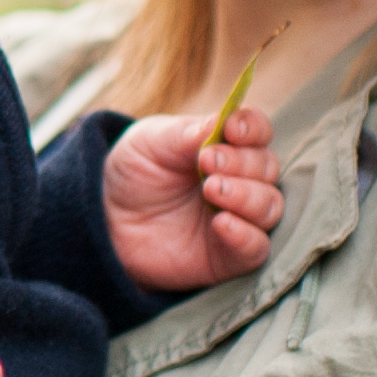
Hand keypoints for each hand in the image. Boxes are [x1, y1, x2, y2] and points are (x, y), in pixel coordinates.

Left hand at [101, 107, 280, 289]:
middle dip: (242, 162)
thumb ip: (185, 132)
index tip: (232, 129)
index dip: (252, 128)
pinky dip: (245, 235)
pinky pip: (256, 248)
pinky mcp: (230, 256)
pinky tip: (222, 223)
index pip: (258, 132)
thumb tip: (221, 121)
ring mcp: (238, 218)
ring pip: (269, 205)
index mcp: (226, 146)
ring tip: (212, 189)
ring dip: (247, 195)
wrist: (108, 223)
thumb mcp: (149, 142)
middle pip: (267, 167)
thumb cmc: (133, 175)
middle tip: (207, 162)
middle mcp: (241, 181)